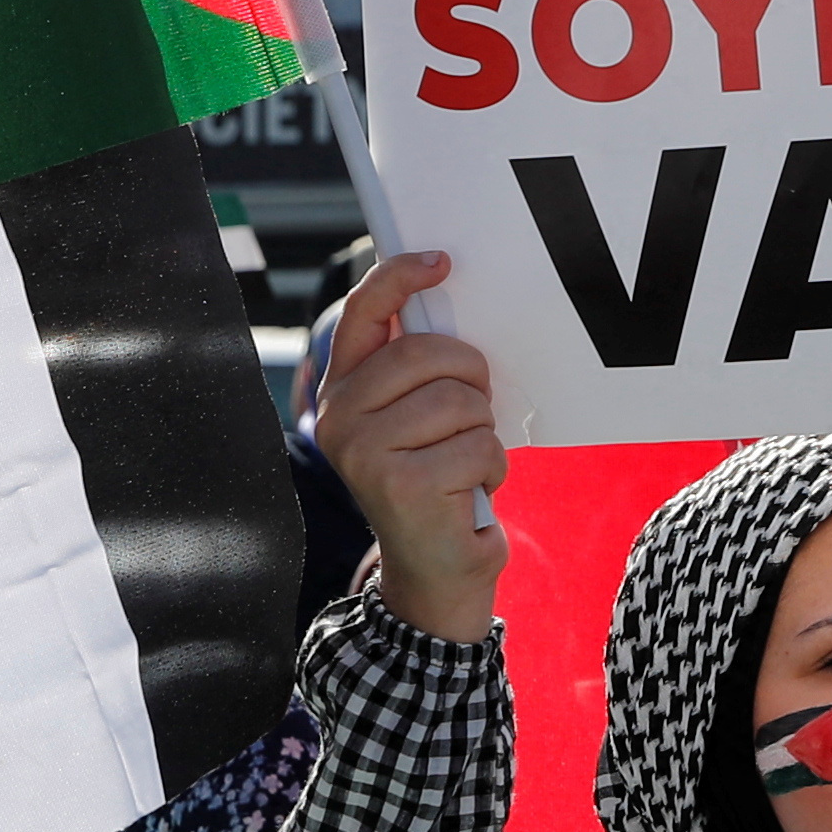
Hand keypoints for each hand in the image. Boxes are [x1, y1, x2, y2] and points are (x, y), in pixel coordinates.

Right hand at [311, 247, 507, 644]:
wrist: (434, 569)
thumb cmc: (435, 481)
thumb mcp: (415, 419)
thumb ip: (416, 369)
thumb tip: (441, 300)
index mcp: (341, 390)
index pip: (363, 313)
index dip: (400, 277)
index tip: (442, 262)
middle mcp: (340, 417)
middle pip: (429, 352)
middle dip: (471, 378)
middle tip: (471, 417)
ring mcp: (366, 451)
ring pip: (461, 400)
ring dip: (482, 434)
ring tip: (462, 464)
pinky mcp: (402, 483)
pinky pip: (478, 445)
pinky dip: (491, 469)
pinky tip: (468, 493)